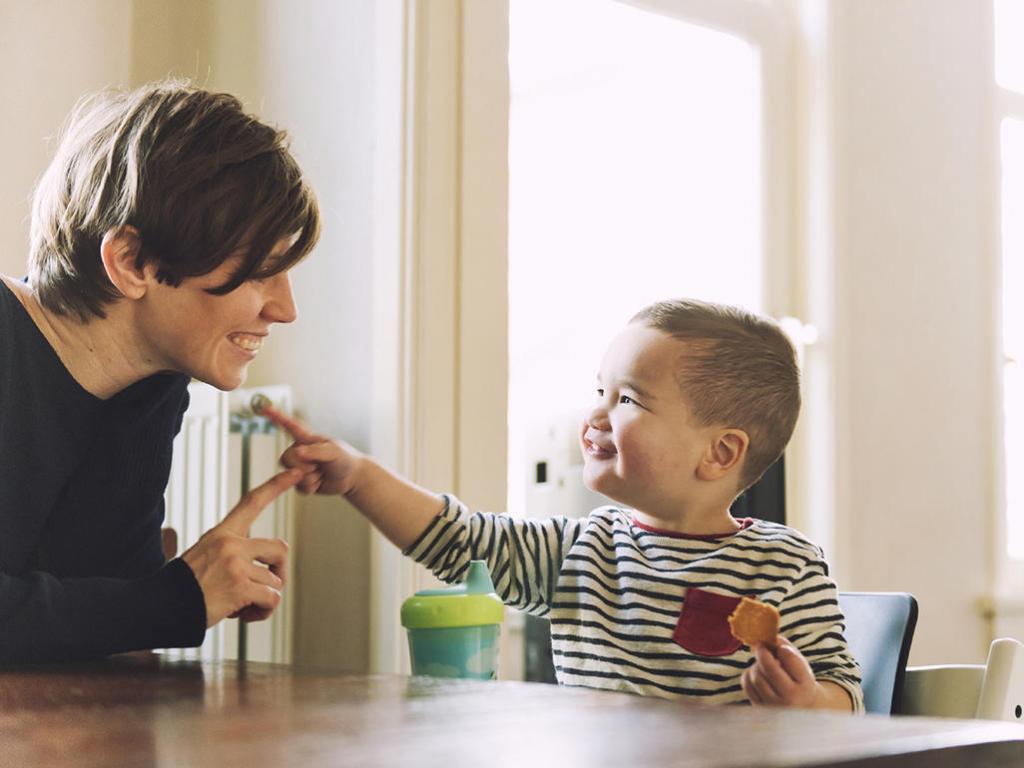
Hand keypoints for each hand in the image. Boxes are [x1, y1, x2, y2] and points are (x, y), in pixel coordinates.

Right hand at [181, 469, 299, 626]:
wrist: (158, 608)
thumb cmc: (184, 588)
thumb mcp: (205, 557)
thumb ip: (234, 554)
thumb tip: (268, 571)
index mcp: (222, 533)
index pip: (252, 502)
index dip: (276, 486)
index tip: (296, 472)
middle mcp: (231, 544)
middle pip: (280, 548)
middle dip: (280, 571)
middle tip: (268, 588)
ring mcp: (235, 564)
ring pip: (274, 582)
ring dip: (264, 600)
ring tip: (242, 607)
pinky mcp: (239, 586)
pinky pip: (271, 599)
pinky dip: (264, 611)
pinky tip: (245, 615)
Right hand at [260, 405, 363, 495]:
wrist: (352, 477)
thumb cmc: (345, 459)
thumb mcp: (334, 452)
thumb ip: (316, 451)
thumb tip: (297, 452)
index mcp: (307, 439)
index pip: (289, 426)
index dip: (276, 417)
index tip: (264, 408)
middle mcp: (300, 451)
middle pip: (286, 459)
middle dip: (303, 467)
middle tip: (319, 466)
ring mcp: (299, 467)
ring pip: (291, 476)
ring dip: (310, 478)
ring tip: (322, 473)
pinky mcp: (301, 481)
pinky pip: (298, 488)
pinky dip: (312, 487)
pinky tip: (320, 482)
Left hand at [741, 635, 827, 708]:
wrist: (800, 708)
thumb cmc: (798, 679)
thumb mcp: (799, 664)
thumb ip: (785, 647)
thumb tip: (767, 637)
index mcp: (805, 683)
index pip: (791, 660)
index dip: (782, 649)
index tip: (779, 647)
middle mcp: (791, 697)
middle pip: (768, 668)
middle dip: (762, 653)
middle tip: (760, 647)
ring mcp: (775, 705)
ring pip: (756, 676)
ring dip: (755, 665)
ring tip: (762, 665)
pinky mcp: (761, 708)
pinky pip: (747, 685)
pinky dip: (748, 675)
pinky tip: (756, 674)